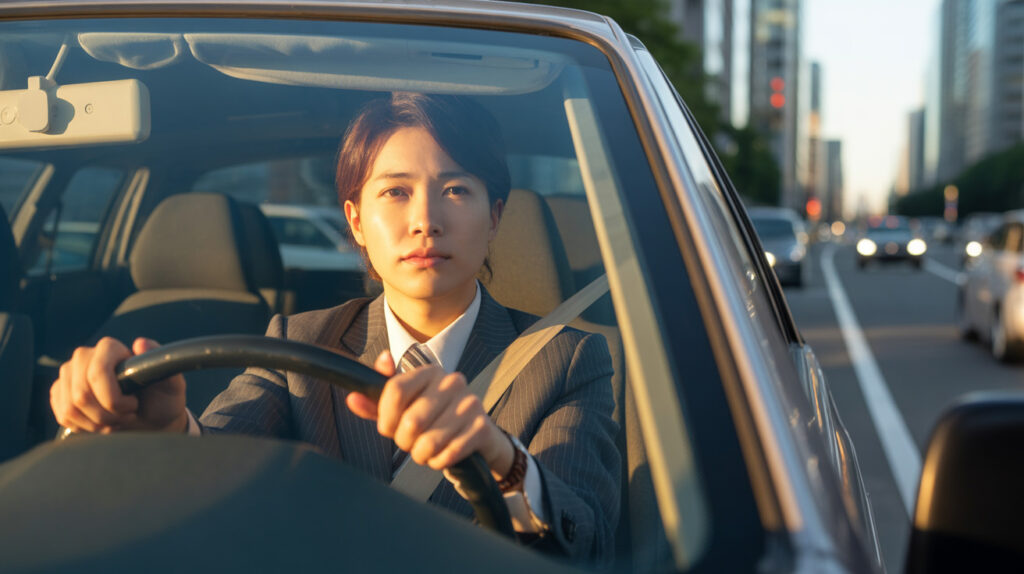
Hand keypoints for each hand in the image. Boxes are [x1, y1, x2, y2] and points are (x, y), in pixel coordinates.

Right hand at [50, 337, 188, 433]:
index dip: (113, 399)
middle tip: (127, 416)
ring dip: (97, 423)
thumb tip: (140, 343)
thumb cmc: (162, 400)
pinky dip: (84, 427)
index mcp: (110, 348)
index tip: (133, 406)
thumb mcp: (172, 385)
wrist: (150, 419)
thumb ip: (163, 363)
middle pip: (81, 394)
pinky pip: (63, 415)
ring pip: (71, 408)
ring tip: (117, 420)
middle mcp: (84, 356)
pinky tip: (101, 423)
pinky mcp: (59, 392)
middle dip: (107, 415)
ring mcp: (68, 374)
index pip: (97, 374)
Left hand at [346, 350, 514, 478]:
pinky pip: (447, 454)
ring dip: (422, 455)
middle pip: (411, 421)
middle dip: (405, 441)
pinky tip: (443, 455)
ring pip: (428, 442)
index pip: (395, 390)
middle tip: (412, 442)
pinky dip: (439, 462)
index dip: (385, 417)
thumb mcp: (403, 409)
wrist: (478, 436)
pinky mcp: (482, 427)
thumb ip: (376, 403)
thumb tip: (353, 398)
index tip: (388, 428)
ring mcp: (470, 403)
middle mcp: (452, 381)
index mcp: (429, 371)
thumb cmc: (434, 420)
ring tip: (427, 450)